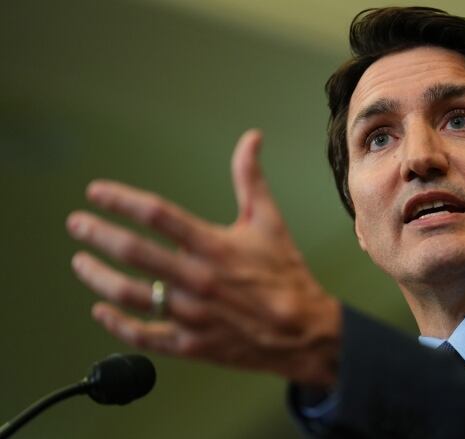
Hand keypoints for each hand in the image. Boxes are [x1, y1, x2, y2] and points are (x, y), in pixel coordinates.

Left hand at [66, 130, 340, 386]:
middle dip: (98, 234)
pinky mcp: (191, 343)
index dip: (121, 199)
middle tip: (77, 223)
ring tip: (81, 263)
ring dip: (98, 277)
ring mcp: (191, 314)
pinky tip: (101, 312)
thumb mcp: (270, 221)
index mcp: (215, 245)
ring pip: (130, 295)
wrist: (303, 331)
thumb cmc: (285, 275)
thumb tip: (251, 138)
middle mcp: (198, 278)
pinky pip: (144, 335)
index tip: (97, 192)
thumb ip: (251, 179)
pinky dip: (116, 325)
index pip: (158, 214)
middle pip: (134, 253)